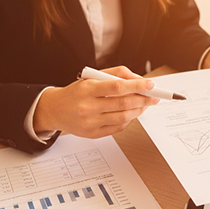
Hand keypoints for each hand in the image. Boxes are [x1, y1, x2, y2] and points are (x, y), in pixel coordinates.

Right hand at [33, 66, 159, 137]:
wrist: (54, 110)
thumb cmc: (76, 92)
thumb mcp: (91, 77)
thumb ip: (115, 74)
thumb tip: (137, 78)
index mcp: (87, 89)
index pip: (117, 87)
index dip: (137, 85)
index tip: (150, 84)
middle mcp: (87, 107)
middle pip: (123, 104)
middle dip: (143, 99)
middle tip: (154, 96)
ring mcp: (90, 123)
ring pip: (123, 117)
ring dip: (139, 110)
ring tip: (145, 104)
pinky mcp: (93, 134)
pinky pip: (118, 127)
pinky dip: (129, 120)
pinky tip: (132, 113)